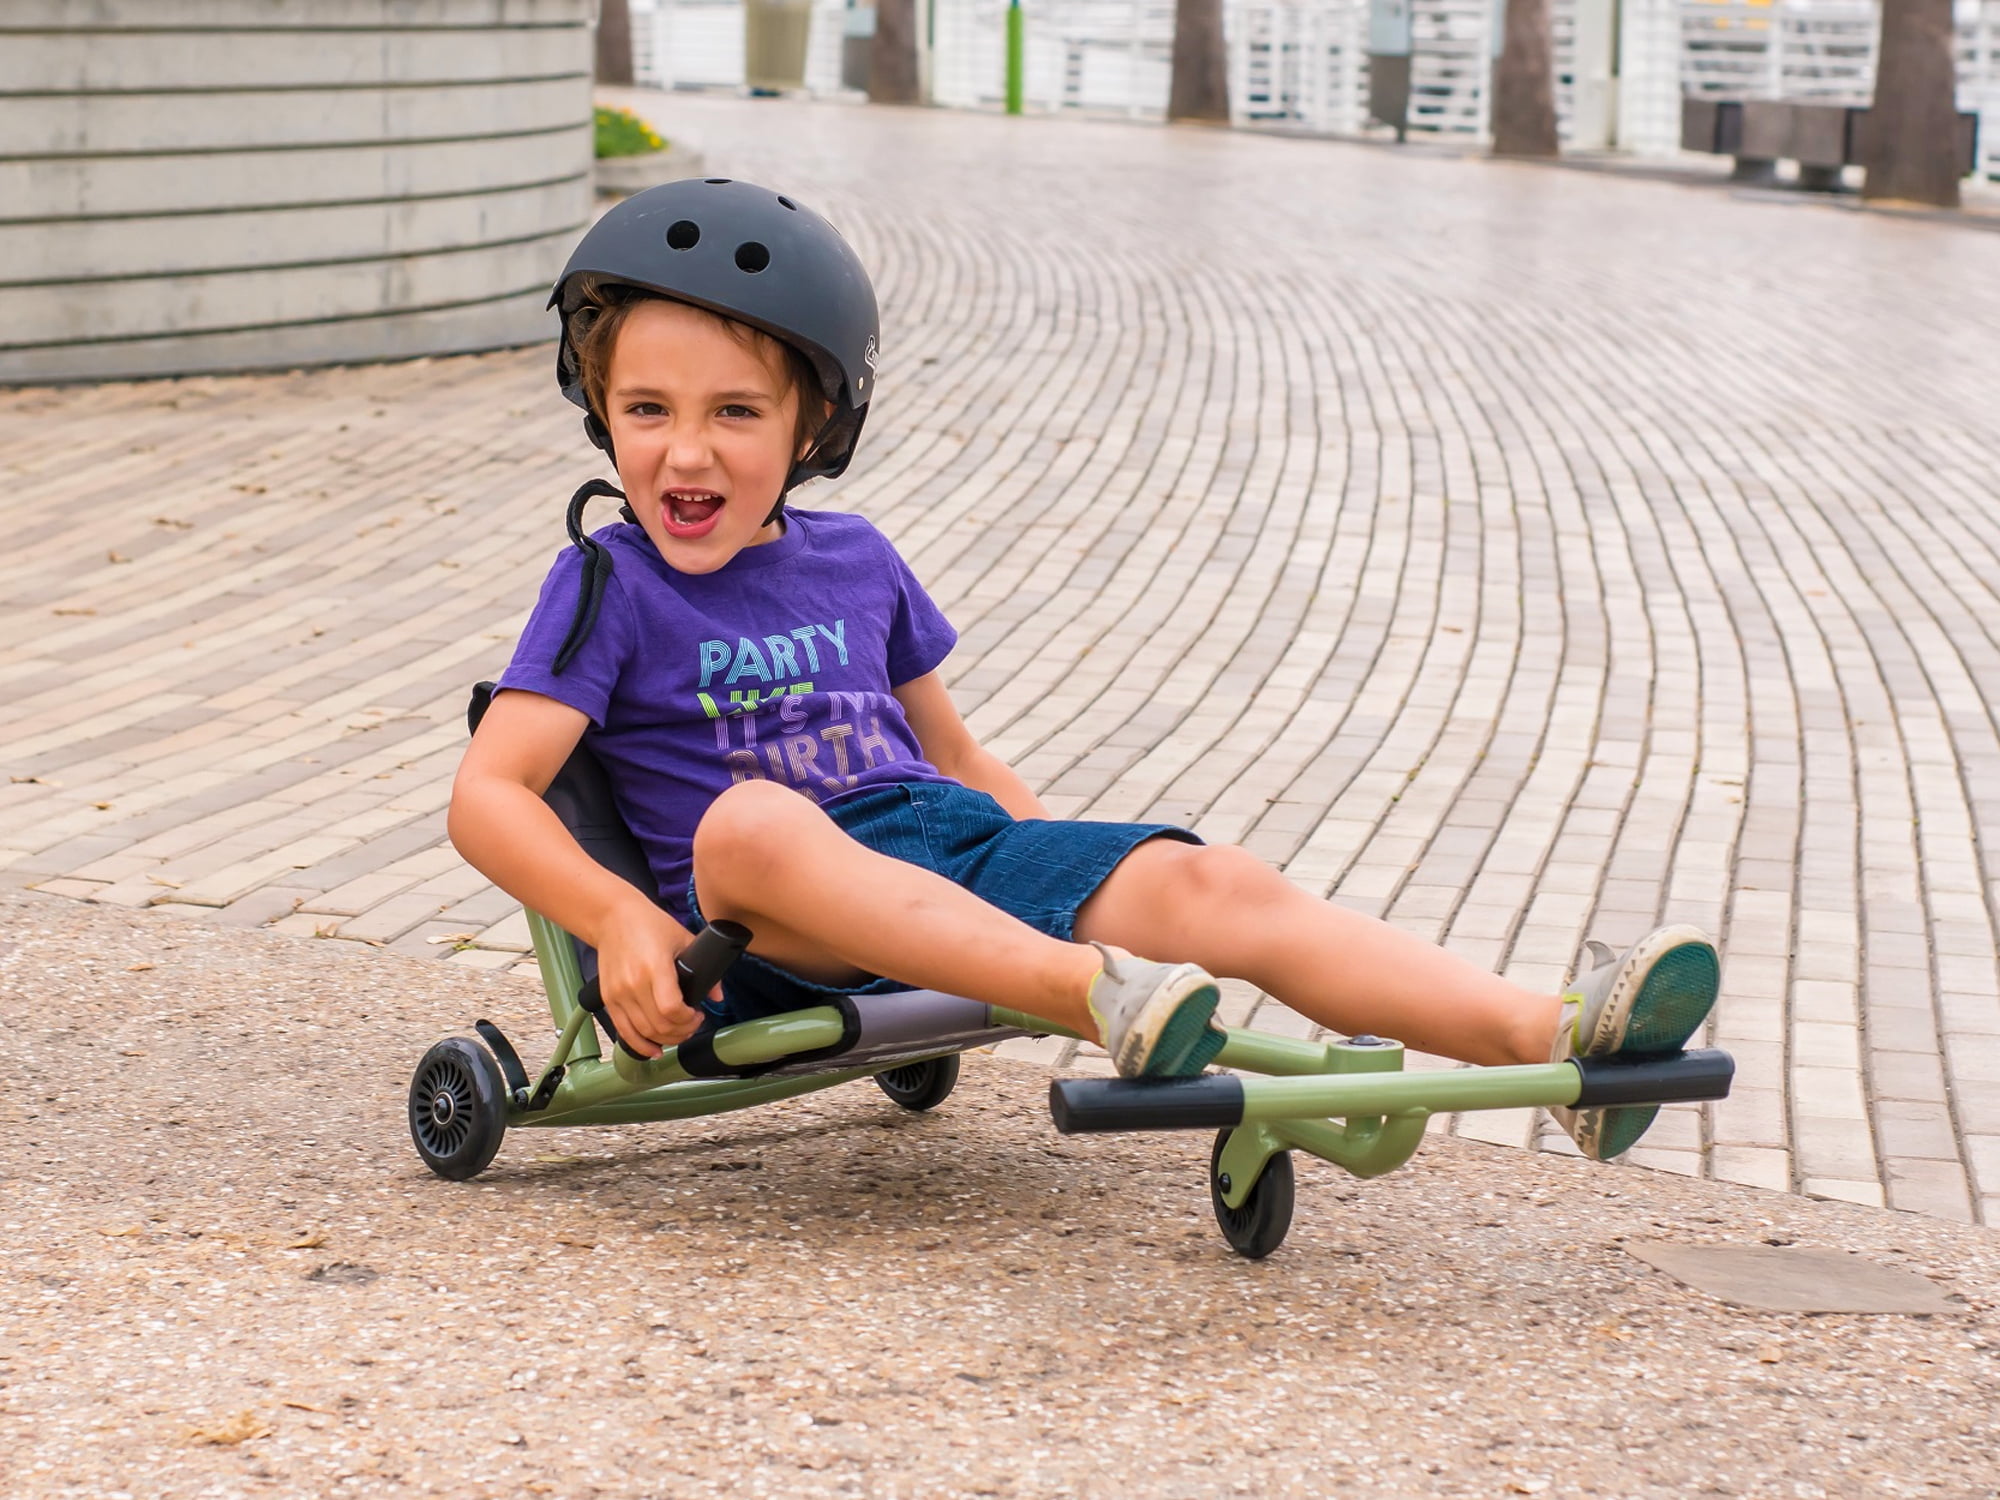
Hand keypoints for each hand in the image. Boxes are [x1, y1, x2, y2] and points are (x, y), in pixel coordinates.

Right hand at [593, 900, 722, 1057]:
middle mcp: (633, 984)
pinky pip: (624, 1031)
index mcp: (654, 967)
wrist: (612, 917)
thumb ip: (704, 969)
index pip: (671, 1009)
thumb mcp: (683, 938)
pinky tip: (654, 1049)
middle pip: (659, 1025)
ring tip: (678, 1032)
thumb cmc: (648, 924)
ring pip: (643, 1032)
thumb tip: (717, 996)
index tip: (698, 1015)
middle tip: (692, 1025)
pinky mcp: (608, 999)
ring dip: (665, 1039)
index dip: (688, 1020)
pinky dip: (640, 1045)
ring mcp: (618, 994)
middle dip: (682, 1032)